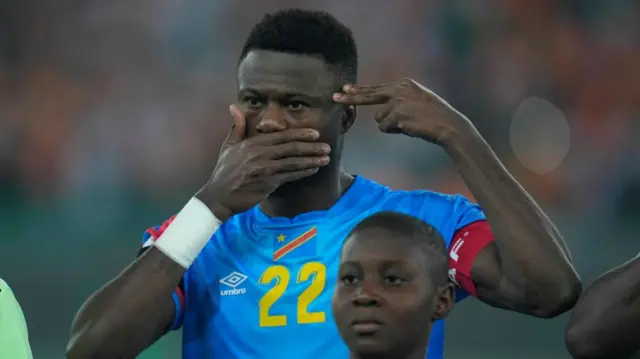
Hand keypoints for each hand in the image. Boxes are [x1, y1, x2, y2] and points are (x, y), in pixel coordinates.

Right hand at [196, 105, 330, 216]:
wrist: (218, 196)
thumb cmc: (225, 172)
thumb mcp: (228, 147)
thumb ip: (237, 127)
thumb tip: (234, 107)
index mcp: (252, 143)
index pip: (281, 136)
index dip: (300, 134)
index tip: (315, 133)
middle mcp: (259, 154)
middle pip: (291, 147)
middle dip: (311, 146)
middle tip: (326, 146)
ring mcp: (264, 169)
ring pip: (293, 162)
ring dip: (311, 160)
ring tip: (326, 158)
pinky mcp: (267, 184)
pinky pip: (289, 176)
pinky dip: (303, 172)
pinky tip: (313, 169)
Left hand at [332, 78, 474, 145]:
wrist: (448, 125)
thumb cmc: (434, 118)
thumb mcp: (417, 102)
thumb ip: (399, 102)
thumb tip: (379, 113)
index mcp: (404, 84)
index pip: (377, 88)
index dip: (360, 90)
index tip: (346, 89)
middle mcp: (399, 89)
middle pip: (369, 95)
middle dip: (350, 97)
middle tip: (334, 97)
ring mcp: (397, 101)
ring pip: (380, 119)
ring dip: (391, 125)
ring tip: (409, 125)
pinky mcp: (397, 113)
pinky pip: (385, 127)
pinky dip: (394, 131)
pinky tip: (409, 128)